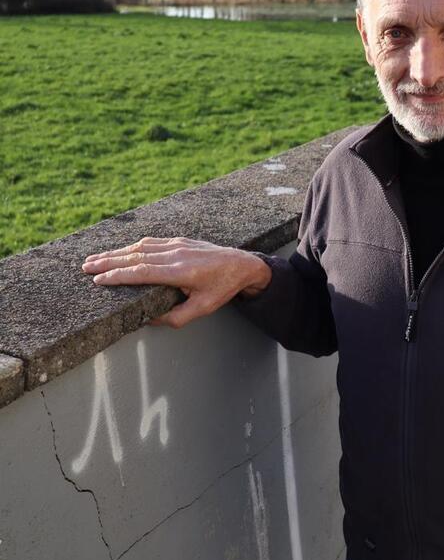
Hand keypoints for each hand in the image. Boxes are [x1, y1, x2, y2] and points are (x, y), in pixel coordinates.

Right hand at [81, 237, 271, 328]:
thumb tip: (147, 319)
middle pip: (135, 257)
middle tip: (85, 267)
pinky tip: (120, 252)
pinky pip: (150, 242)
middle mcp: (176, 255)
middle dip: (108, 261)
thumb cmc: (223, 289)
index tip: (98, 280)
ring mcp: (177, 245)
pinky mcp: (179, 240)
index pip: (142, 272)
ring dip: (116, 252)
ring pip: (140, 247)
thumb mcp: (202, 309)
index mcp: (180, 272)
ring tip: (94, 259)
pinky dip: (132, 246)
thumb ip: (175, 317)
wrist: (242, 264)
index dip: (118, 275)